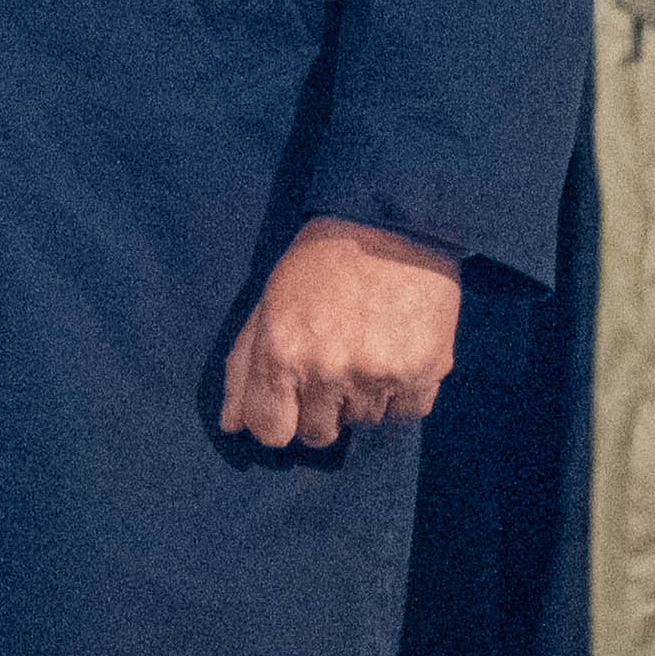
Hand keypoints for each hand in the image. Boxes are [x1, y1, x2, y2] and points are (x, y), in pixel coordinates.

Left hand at [218, 216, 461, 449]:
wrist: (391, 221)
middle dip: (321, 407)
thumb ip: (244, 366)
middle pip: (318, 434)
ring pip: (365, 421)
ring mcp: (378, 374)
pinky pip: (407, 412)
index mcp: (282, 352)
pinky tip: (397, 349)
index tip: (291, 398)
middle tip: (334, 360)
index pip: (270, 431)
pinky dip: (403, 390)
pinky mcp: (423, 371)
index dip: (279, 417)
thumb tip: (231, 425)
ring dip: (363, 395)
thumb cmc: (321, 259)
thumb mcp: (269, 301)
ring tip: (369, 344)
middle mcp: (328, 370)